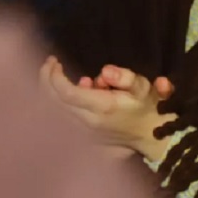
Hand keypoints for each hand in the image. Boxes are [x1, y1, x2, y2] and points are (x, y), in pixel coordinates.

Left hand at [39, 56, 175, 159]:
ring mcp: (82, 130)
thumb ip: (126, 77)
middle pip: (53, 102)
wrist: (151, 135)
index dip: (55, 77)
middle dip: (46, 80)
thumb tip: (105, 71)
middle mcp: (87, 121)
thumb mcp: (143, 87)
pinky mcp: (80, 134)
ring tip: (53, 73)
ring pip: (52, 111)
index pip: (67, 93)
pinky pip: (57, 117)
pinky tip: (64, 90)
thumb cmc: (148, 107)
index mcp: (103, 107)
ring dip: (48, 91)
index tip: (55, 61)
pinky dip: (54, 102)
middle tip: (49, 63)